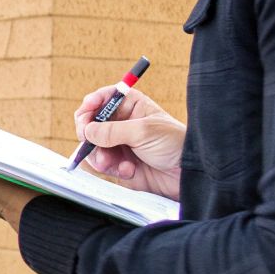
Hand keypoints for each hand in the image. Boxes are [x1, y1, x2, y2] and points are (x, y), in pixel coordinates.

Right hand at [73, 85, 185, 200]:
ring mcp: (120, 144)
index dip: (90, 106)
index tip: (84, 116)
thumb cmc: (174, 143)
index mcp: (130, 105)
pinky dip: (112, 169)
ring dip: (100, 156)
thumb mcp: (143, 131)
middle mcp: (122, 123)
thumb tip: (87, 131)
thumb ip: (112, 131)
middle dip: (90, 136)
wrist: (189, 173)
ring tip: (113, 163)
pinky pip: (104, 165)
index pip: (102, 100)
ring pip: (94, 147)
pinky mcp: (121, 164)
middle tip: (89, 143)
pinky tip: (129, 171)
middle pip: (91, 124)